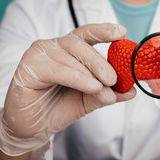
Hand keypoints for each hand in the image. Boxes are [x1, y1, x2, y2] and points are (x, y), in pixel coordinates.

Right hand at [0, 23, 135, 155]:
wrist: (34, 128)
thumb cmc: (60, 107)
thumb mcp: (91, 98)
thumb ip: (110, 92)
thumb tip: (132, 91)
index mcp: (69, 49)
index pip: (87, 33)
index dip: (103, 30)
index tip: (122, 32)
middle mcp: (53, 47)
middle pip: (81, 45)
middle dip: (101, 63)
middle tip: (114, 80)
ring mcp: (39, 54)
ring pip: (71, 59)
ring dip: (91, 77)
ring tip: (104, 92)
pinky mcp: (28, 68)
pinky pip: (57, 70)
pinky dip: (77, 78)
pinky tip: (91, 87)